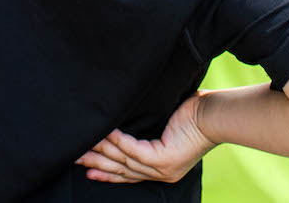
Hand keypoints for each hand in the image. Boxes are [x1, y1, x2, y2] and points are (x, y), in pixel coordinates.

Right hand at [77, 92, 215, 183]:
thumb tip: (121, 125)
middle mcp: (161, 174)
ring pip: (124, 161)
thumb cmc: (195, 114)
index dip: (107, 173)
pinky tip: (105, 132)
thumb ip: (147, 135)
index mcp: (162, 169)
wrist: (214, 115)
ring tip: (82, 145)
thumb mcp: (166, 130)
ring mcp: (163, 169)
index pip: (129, 174)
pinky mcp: (164, 159)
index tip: (88, 171)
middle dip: (96, 165)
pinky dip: (118, 141)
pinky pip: (134, 150)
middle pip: (122, 171)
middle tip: (73, 159)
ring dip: (101, 152)